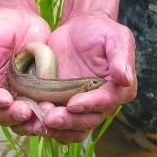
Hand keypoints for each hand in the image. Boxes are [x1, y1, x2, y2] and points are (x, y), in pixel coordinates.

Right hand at [0, 7, 49, 126]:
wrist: (22, 17)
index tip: (5, 99)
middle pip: (2, 113)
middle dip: (12, 115)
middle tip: (25, 112)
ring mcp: (19, 94)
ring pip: (21, 117)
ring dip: (30, 121)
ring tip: (41, 118)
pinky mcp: (38, 93)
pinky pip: (40, 108)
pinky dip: (46, 114)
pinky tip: (55, 112)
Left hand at [44, 14, 136, 142]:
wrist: (78, 27)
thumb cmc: (100, 30)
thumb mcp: (116, 37)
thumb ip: (121, 57)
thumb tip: (125, 79)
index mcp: (119, 89)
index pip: (107, 102)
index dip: (91, 104)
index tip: (73, 103)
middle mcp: (102, 103)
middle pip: (88, 121)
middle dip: (70, 121)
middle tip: (50, 117)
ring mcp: (81, 106)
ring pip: (73, 128)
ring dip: (57, 129)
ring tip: (38, 120)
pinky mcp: (63, 104)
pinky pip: (57, 123)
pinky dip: (45, 125)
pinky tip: (31, 121)